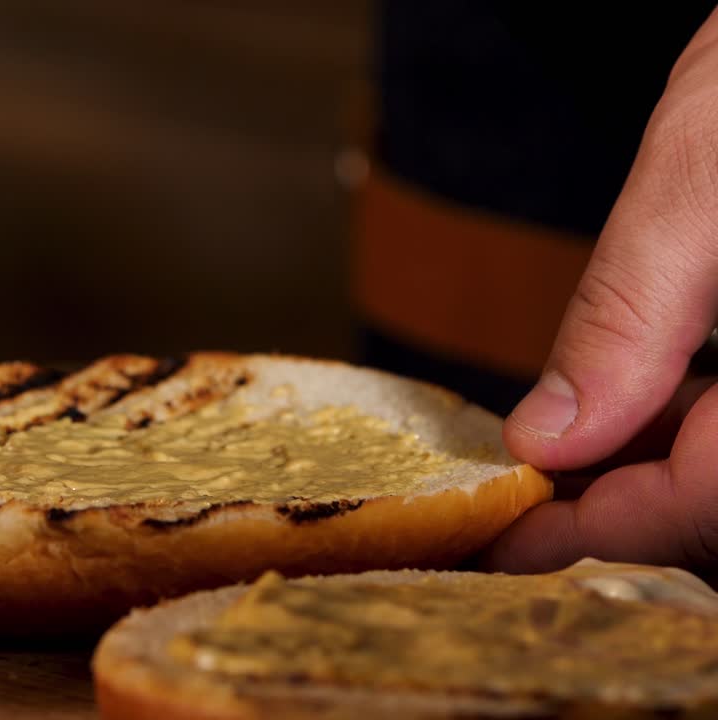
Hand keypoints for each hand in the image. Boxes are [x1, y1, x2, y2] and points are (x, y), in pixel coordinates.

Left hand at [482, 9, 717, 575]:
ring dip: (653, 479)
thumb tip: (546, 440)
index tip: (500, 535)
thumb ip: (630, 318)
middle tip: (520, 504)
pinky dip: (690, 433)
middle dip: (624, 511)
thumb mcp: (699, 180)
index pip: (710, 502)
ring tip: (561, 467)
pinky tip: (637, 413)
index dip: (599, 528)